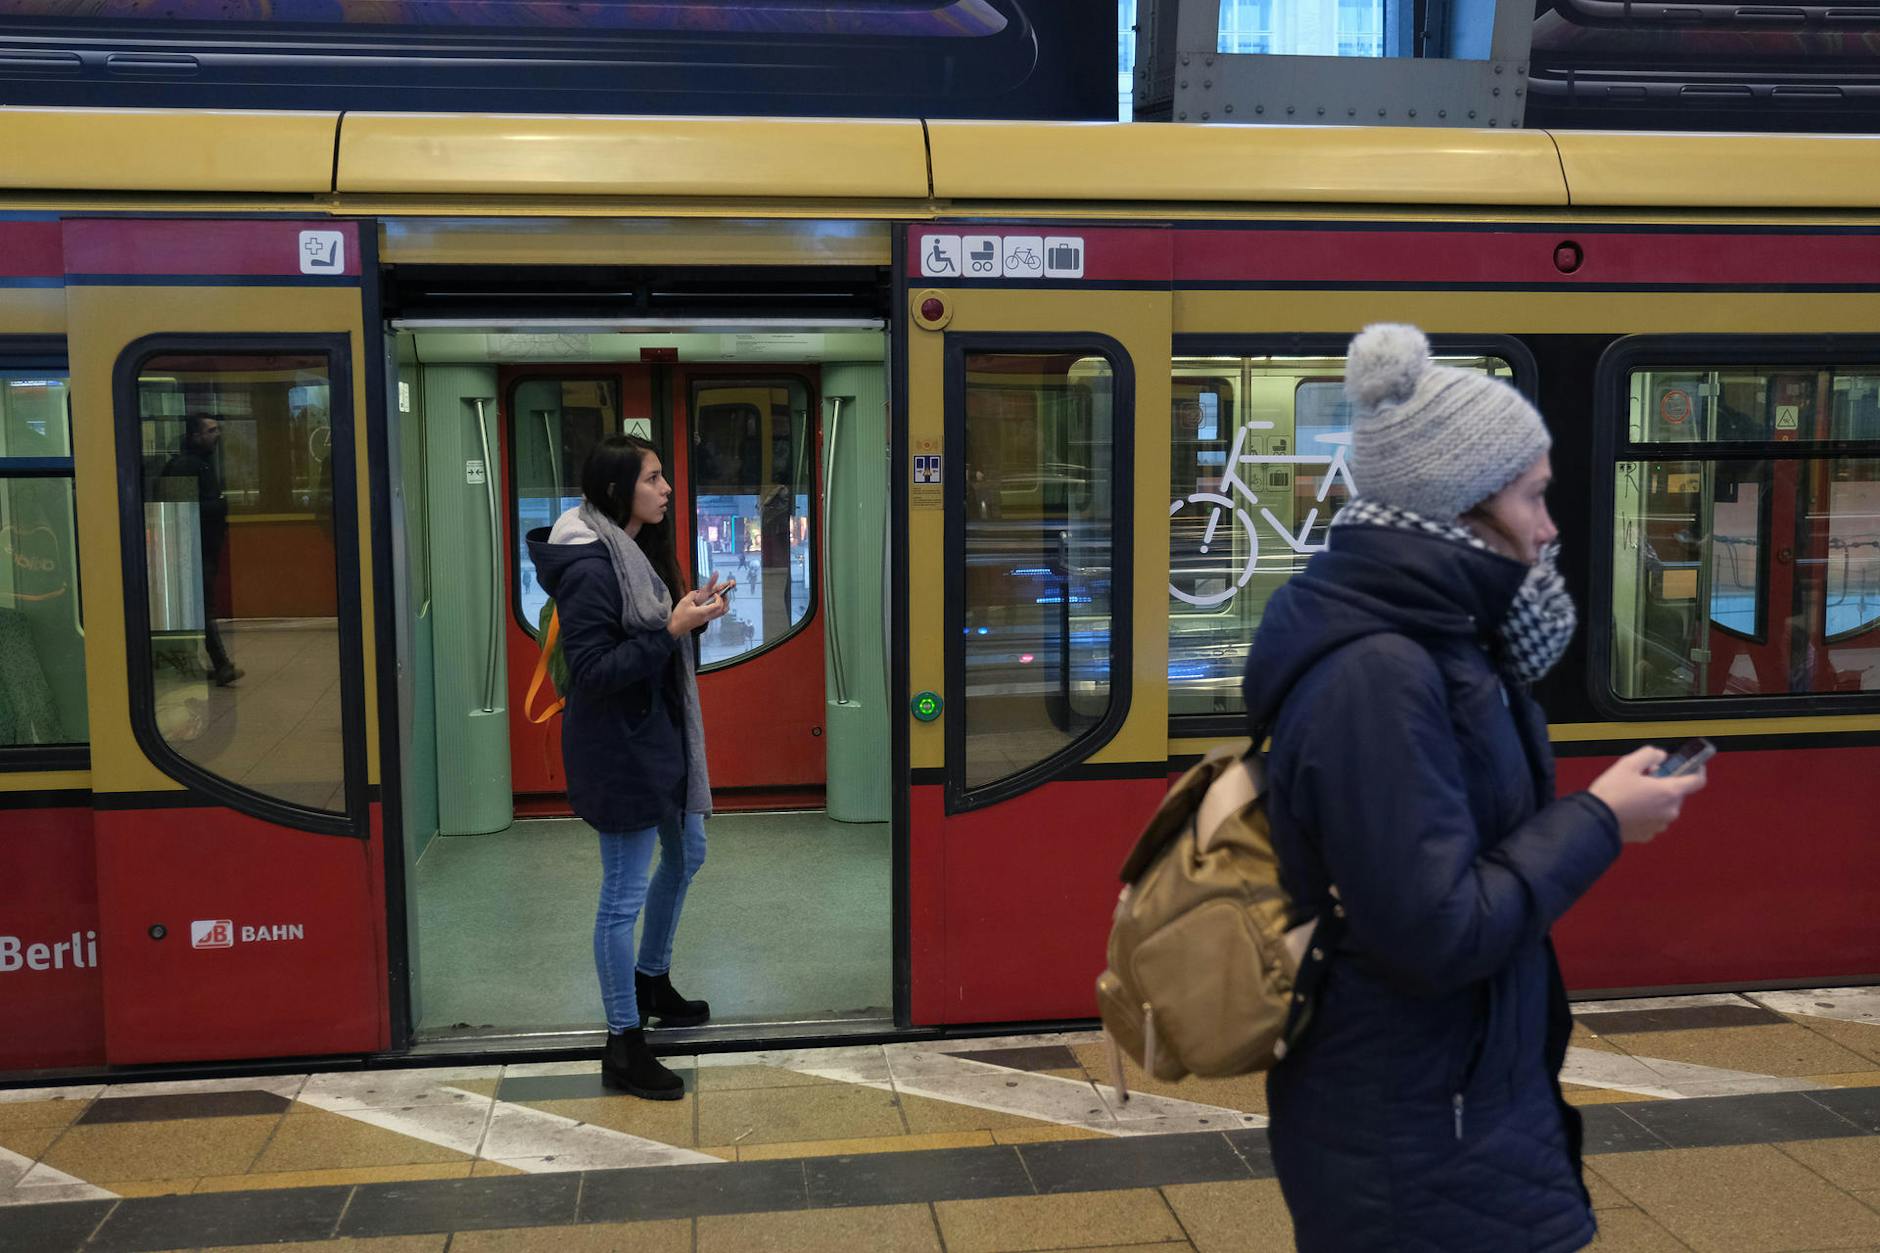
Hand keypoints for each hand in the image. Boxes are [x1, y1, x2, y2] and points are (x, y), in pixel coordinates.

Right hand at [667, 578, 733, 635]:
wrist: (675, 628)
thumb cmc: (679, 616)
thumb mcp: (684, 602)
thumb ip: (692, 594)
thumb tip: (698, 591)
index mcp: (703, 612)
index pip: (718, 605)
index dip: (719, 598)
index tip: (715, 594)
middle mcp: (707, 617)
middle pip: (723, 610)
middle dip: (725, 601)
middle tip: (722, 595)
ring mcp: (706, 620)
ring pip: (720, 614)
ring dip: (722, 606)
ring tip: (719, 599)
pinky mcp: (704, 621)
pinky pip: (715, 615)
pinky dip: (717, 609)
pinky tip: (711, 603)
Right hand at [1587, 746, 1706, 844]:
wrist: (1596, 820)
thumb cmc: (1611, 794)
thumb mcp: (1628, 763)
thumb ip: (1650, 754)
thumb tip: (1660, 756)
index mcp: (1669, 792)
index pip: (1697, 780)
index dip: (1697, 770)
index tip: (1693, 765)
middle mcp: (1669, 810)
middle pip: (1676, 793)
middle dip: (1664, 783)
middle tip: (1645, 777)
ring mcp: (1660, 824)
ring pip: (1664, 806)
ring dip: (1654, 799)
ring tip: (1632, 794)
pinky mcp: (1648, 834)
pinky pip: (1652, 819)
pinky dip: (1645, 812)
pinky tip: (1629, 808)